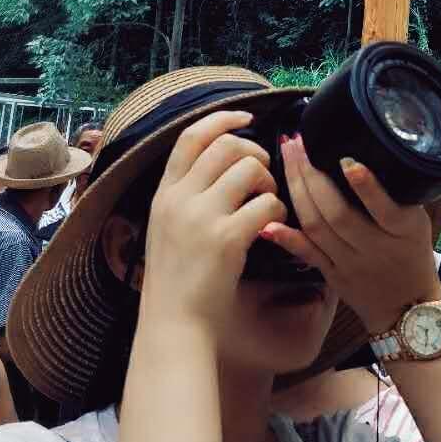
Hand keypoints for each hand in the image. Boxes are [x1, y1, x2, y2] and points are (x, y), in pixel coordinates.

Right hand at [140, 110, 286, 340]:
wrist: (173, 324)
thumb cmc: (176, 280)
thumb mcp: (165, 228)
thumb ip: (184, 195)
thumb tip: (220, 166)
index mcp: (164, 194)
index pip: (191, 137)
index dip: (222, 119)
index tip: (246, 117)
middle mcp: (179, 199)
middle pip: (226, 146)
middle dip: (254, 152)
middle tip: (263, 174)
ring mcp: (202, 217)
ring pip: (249, 168)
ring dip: (268, 180)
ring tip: (266, 201)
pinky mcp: (226, 239)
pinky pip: (266, 203)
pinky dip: (277, 209)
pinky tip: (271, 226)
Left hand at [262, 134, 440, 334]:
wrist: (407, 306)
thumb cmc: (412, 252)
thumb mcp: (418, 220)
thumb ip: (395, 193)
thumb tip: (368, 152)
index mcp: (402, 230)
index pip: (384, 208)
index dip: (366, 186)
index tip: (347, 160)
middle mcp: (374, 248)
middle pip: (338, 213)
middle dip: (313, 175)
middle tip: (298, 142)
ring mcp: (349, 263)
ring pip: (318, 227)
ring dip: (297, 190)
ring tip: (287, 157)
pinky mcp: (332, 274)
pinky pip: (307, 254)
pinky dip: (286, 238)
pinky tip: (268, 222)